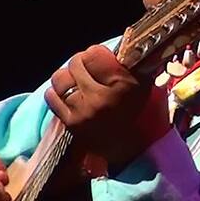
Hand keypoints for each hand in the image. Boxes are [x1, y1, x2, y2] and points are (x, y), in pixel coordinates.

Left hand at [44, 45, 170, 169]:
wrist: (137, 151)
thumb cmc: (146, 115)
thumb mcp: (147, 87)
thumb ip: (132, 68)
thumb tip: (119, 49)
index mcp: (125, 85)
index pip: (96, 54)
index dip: (98, 53)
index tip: (102, 57)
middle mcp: (102, 97)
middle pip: (76, 62)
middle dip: (82, 62)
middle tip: (89, 68)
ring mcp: (84, 111)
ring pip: (60, 78)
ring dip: (68, 76)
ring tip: (78, 81)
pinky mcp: (71, 124)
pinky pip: (52, 97)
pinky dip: (58, 92)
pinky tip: (70, 95)